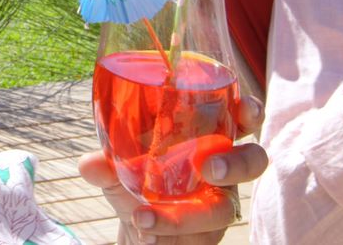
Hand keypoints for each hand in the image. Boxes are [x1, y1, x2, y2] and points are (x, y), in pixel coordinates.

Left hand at [77, 95, 267, 243]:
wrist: (137, 226)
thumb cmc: (137, 181)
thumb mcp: (118, 169)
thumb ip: (106, 164)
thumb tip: (89, 164)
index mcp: (208, 138)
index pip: (240, 119)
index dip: (250, 112)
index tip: (245, 111)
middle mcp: (222, 169)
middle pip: (253, 161)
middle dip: (237, 164)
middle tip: (210, 167)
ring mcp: (219, 204)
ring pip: (222, 210)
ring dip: (185, 216)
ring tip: (144, 218)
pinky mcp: (208, 234)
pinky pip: (199, 237)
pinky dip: (167, 233)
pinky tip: (145, 234)